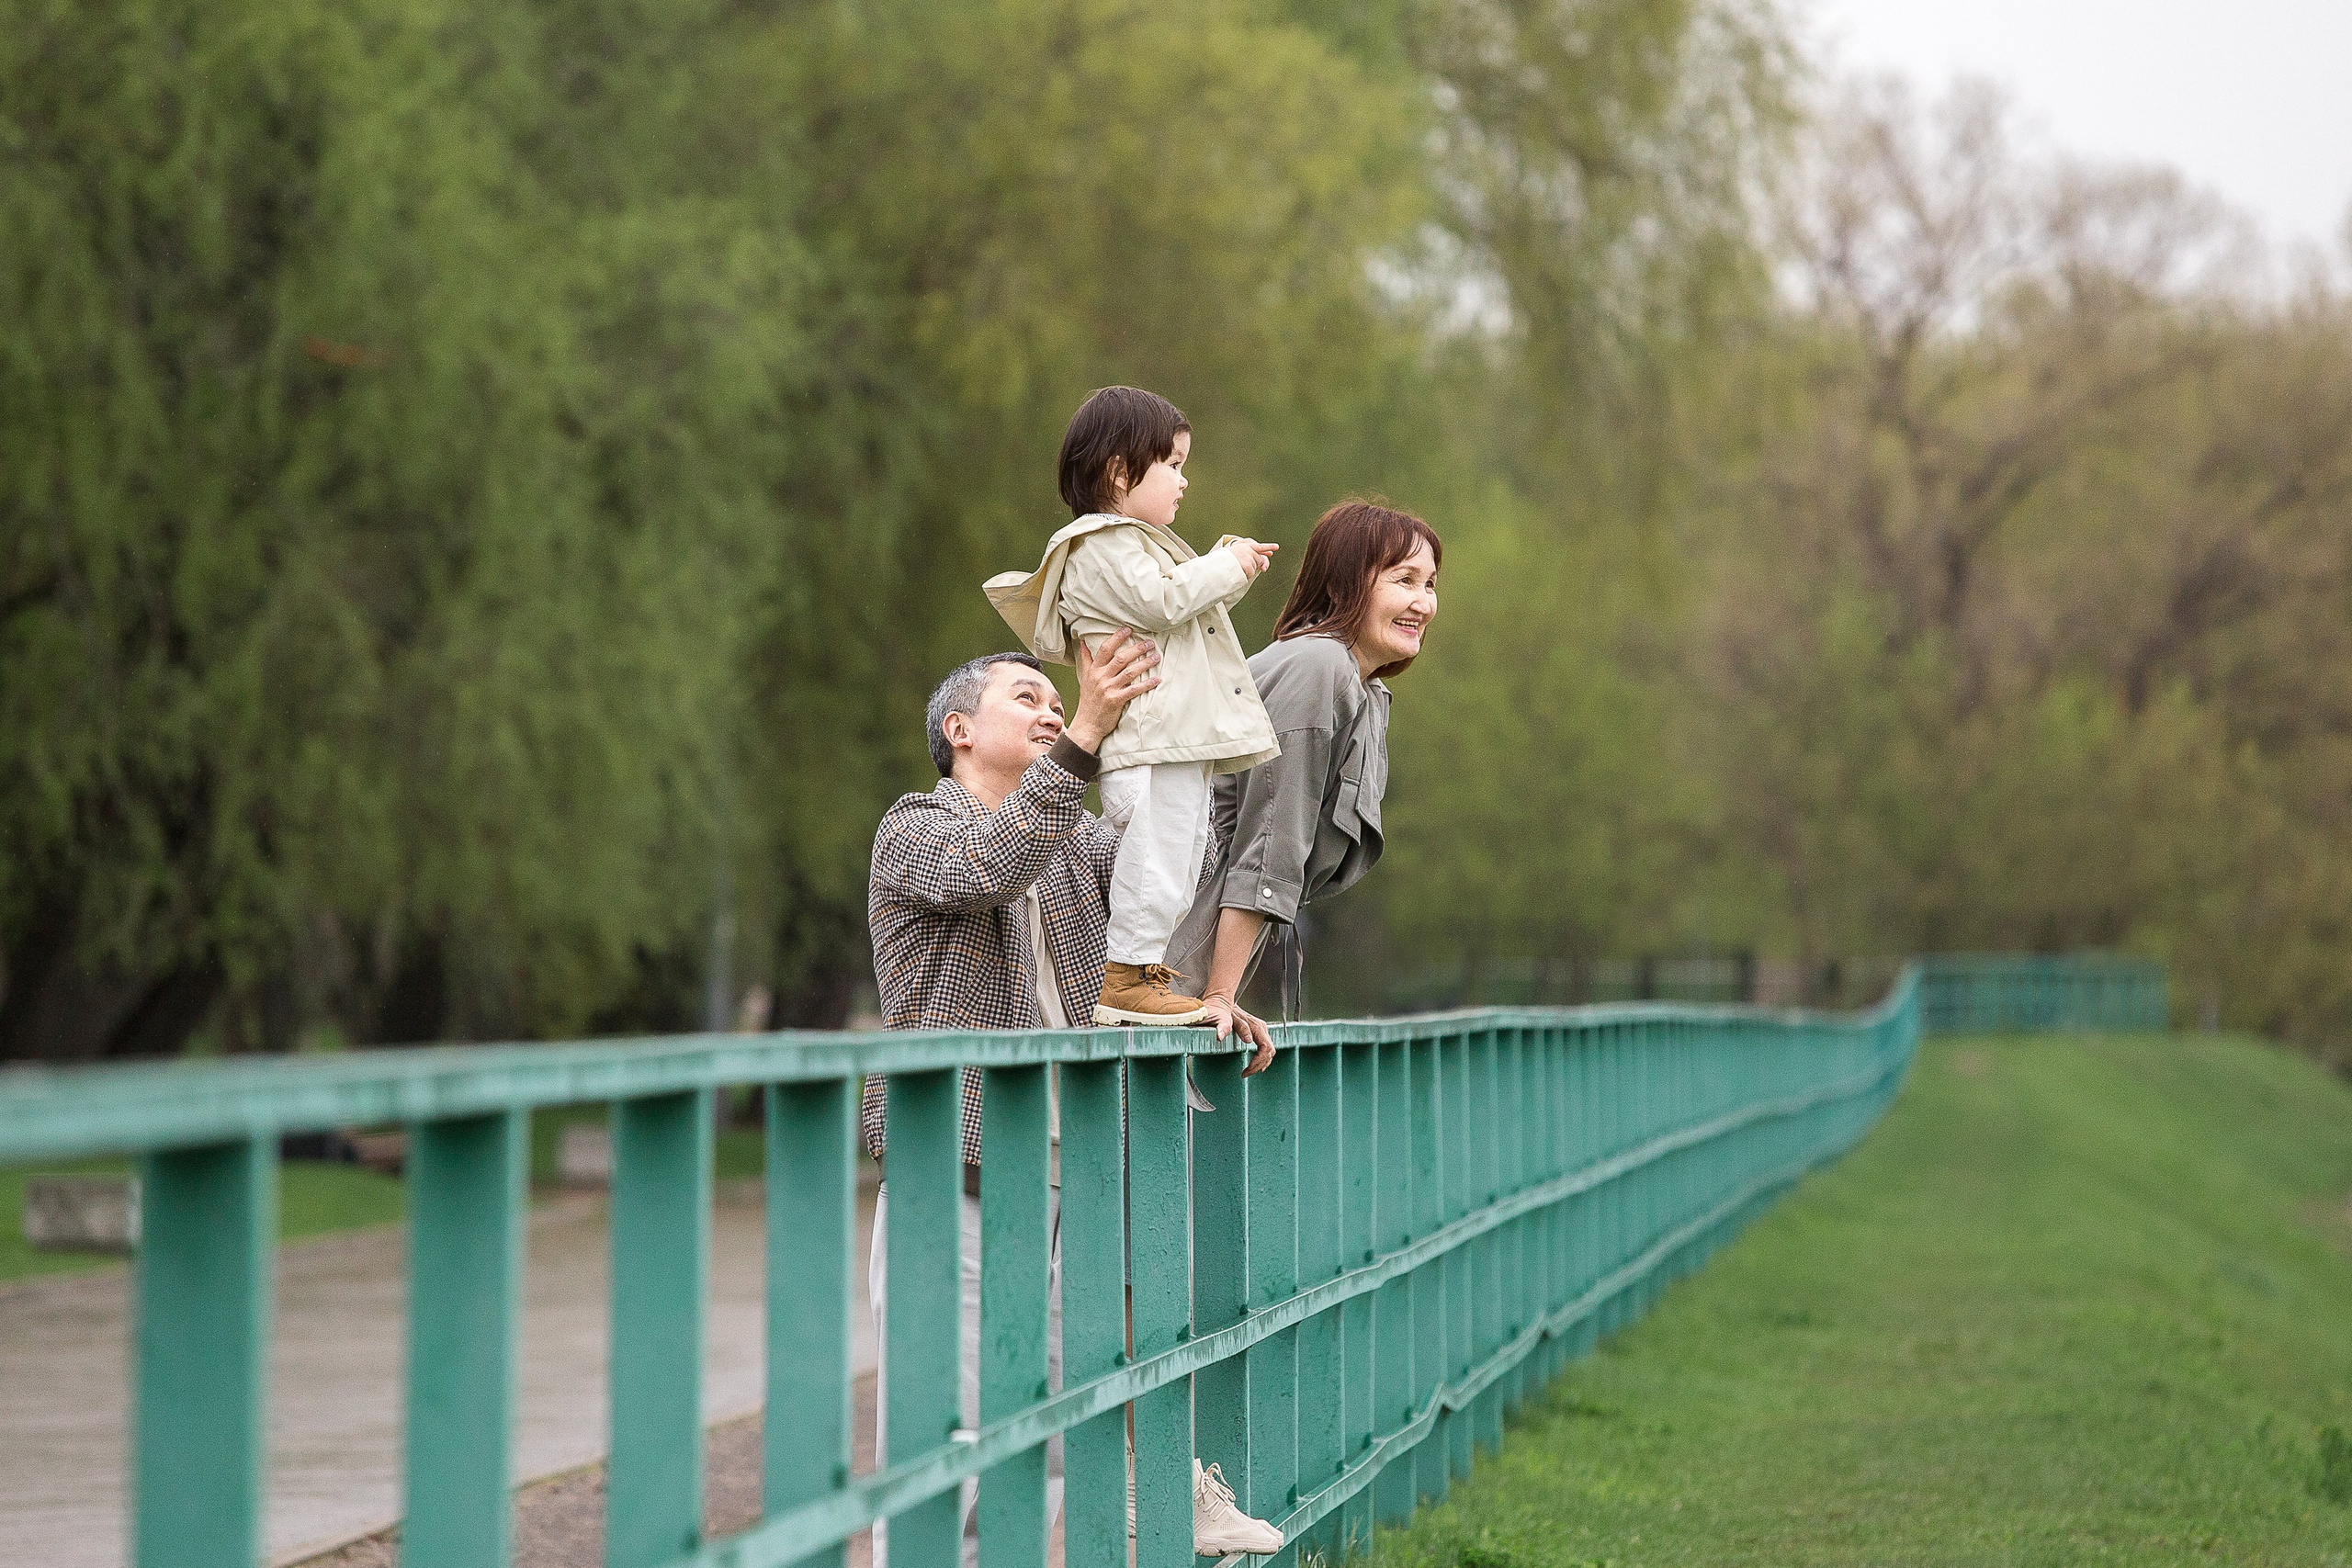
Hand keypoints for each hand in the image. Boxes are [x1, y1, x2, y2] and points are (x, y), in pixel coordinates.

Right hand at [1068, 628, 1158, 752]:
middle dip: (1137, 648)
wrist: (1087, 724)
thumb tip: (1083, 643)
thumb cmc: (1088, 701)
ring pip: (1130, 672)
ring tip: (1157, 657)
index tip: (1128, 629)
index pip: (1105, 649)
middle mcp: (1100, 677)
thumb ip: (1086, 660)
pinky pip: (1134, 690)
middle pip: (1121, 658)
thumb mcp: (1085, 678)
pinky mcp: (1116, 700)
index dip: (1117, 638)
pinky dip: (1147, 684)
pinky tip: (1157, 679)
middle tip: (1149, 642)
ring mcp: (1108, 689)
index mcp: (1093, 670)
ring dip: (1145, 663)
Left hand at [1204, 992, 1275, 1072]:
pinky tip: (1255, 1065)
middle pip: (1269, 1052)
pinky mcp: (1258, 1032)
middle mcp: (1261, 1028)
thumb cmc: (1224, 1012)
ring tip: (1248, 1071)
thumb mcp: (1229, 1019)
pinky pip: (1266, 1048)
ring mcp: (1261, 1030)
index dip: (1258, 1061)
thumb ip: (1239, 1028)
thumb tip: (1248, 1040)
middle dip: (1258, 1065)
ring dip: (1261, 1063)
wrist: (1222, 1003)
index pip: (1265, 1048)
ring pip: (1270, 1051)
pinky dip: (1262, 1058)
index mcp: (1257, 1026)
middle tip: (1245, 1073)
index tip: (1247, 1069)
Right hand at [1223, 537, 1277, 580]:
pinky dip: (1246, 575)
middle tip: (1242, 566)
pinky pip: (1252, 573)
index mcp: (1244, 545)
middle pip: (1259, 560)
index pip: (1259, 546)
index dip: (1268, 547)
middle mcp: (1248, 550)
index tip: (1276, 547)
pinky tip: (1238, 571)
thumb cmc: (1224, 560)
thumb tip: (1262, 562)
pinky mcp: (1249, 564)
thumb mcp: (1235, 553)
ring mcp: (1249, 557)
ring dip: (1248, 570)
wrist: (1218, 564)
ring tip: (1237, 568)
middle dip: (1254, 565)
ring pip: (1255, 567)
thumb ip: (1247, 554)